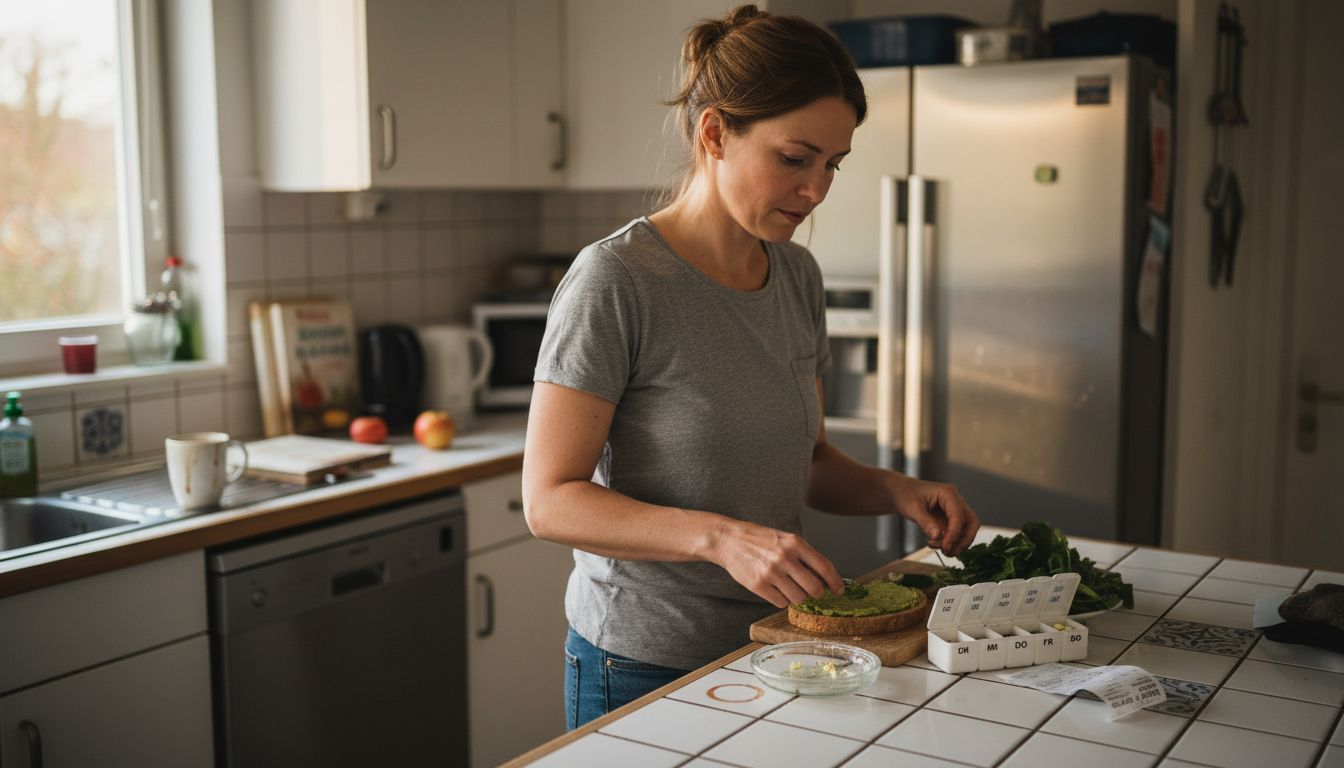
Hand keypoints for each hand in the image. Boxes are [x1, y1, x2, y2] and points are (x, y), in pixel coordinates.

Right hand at [707, 519, 844, 607]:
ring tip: (789, 587)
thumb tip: (825, 578)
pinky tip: (776, 589)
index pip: (824, 567)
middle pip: (814, 588)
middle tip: (811, 591)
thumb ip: (805, 556)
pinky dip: (782, 600)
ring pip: (798, 598)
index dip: (835, 582)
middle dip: (816, 593)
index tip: (839, 590)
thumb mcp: (785, 539)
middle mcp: (785, 557)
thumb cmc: (760, 539)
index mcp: (795, 543)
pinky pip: (781, 603)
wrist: (729, 540)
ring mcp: (771, 572)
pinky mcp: (758, 585)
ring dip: (797, 597)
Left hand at [887, 475, 978, 555]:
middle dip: (964, 540)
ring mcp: (954, 510)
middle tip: (950, 552)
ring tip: (941, 550)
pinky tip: (937, 545)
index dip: (954, 534)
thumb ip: (925, 522)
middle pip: (971, 522)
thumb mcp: (912, 509)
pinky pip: (957, 533)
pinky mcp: (950, 518)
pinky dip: (951, 542)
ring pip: (967, 529)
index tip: (946, 547)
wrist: (900, 492)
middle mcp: (955, 500)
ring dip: (957, 543)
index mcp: (948, 493)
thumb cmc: (905, 495)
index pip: (958, 516)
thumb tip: (937, 537)